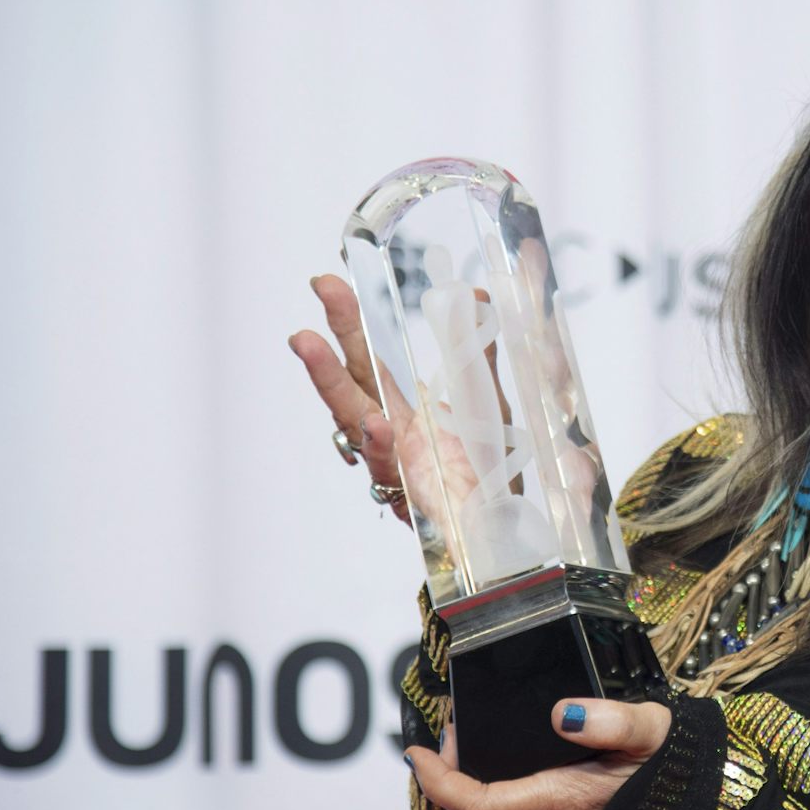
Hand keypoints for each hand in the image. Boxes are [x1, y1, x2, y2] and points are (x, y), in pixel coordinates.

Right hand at [289, 273, 486, 528]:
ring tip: (310, 346)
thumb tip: (475, 294)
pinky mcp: (413, 495)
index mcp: (403, 409)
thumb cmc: (484, 468)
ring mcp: (397, 464)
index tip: (328, 282)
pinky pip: (390, 469)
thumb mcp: (486, 400)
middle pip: (353, 382)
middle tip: (315, 296)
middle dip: (330, 340)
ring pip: (354, 422)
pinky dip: (380, 445)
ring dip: (332, 383)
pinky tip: (375, 423)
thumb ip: (476, 352)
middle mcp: (390, 434)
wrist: (500, 527)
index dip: (348, 322)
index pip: (368, 359)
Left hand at [405, 698, 671, 809]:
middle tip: (446, 744)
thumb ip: (610, 720)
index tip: (417, 751)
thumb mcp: (652, 729)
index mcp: (562, 797)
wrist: (705, 804)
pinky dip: (491, 809)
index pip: (479, 803)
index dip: (439, 781)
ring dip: (466, 802)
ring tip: (467, 758)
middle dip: (446, 788)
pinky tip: (502, 779)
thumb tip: (561, 711)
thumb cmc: (676, 765)